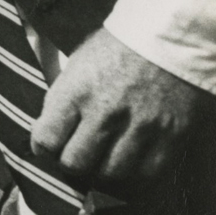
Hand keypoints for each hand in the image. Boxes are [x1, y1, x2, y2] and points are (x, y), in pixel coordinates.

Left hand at [31, 28, 209, 181]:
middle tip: (78, 154)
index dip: (43, 147)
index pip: (46, 140)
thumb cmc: (119, 47)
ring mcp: (140, 128)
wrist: (172, 39)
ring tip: (104, 159)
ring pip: (111, 175)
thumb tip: (46, 130)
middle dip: (72, 162)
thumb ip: (62, 98)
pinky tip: (130, 162)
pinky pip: (146, 175)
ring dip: (103, 171)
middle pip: (76, 164)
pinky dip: (135, 175)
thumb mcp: (78, 63)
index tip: (50, 145)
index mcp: (76, 90)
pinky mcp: (171, 138)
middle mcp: (106, 113)